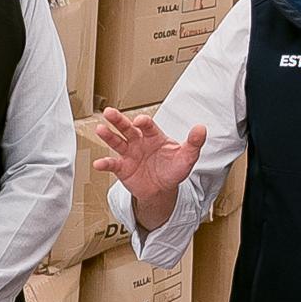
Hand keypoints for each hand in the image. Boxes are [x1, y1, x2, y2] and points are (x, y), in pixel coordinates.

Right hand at [91, 108, 201, 222]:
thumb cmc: (173, 169)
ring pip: (117, 142)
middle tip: (109, 112)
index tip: (139, 121)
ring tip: (99, 129)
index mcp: (154, 136)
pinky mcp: (122, 168)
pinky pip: (112, 164)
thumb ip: (194, 143)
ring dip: (108, 136)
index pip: (147, 125)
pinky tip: (98, 163)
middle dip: (119, 120)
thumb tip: (202, 128)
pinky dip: (105, 164)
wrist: (163, 189)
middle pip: (127, 128)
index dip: (143, 122)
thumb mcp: (187, 157)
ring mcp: (129, 154)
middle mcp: (139, 142)